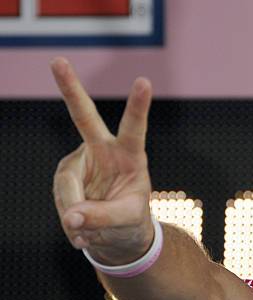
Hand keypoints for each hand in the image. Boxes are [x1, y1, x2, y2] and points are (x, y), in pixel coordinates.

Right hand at [51, 57, 154, 265]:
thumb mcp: (127, 221)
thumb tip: (71, 216)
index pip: (134, 127)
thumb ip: (103, 218)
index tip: (144, 81)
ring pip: (67, 186)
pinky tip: (81, 235)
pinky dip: (70, 223)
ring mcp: (81, 163)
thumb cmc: (131, 220)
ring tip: (89, 235)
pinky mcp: (66, 178)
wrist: (117, 234)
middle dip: (70, 89)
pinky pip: (61, 202)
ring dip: (75, 215)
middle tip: (57, 61)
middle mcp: (102, 151)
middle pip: (84, 118)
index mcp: (130, 155)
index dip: (138, 106)